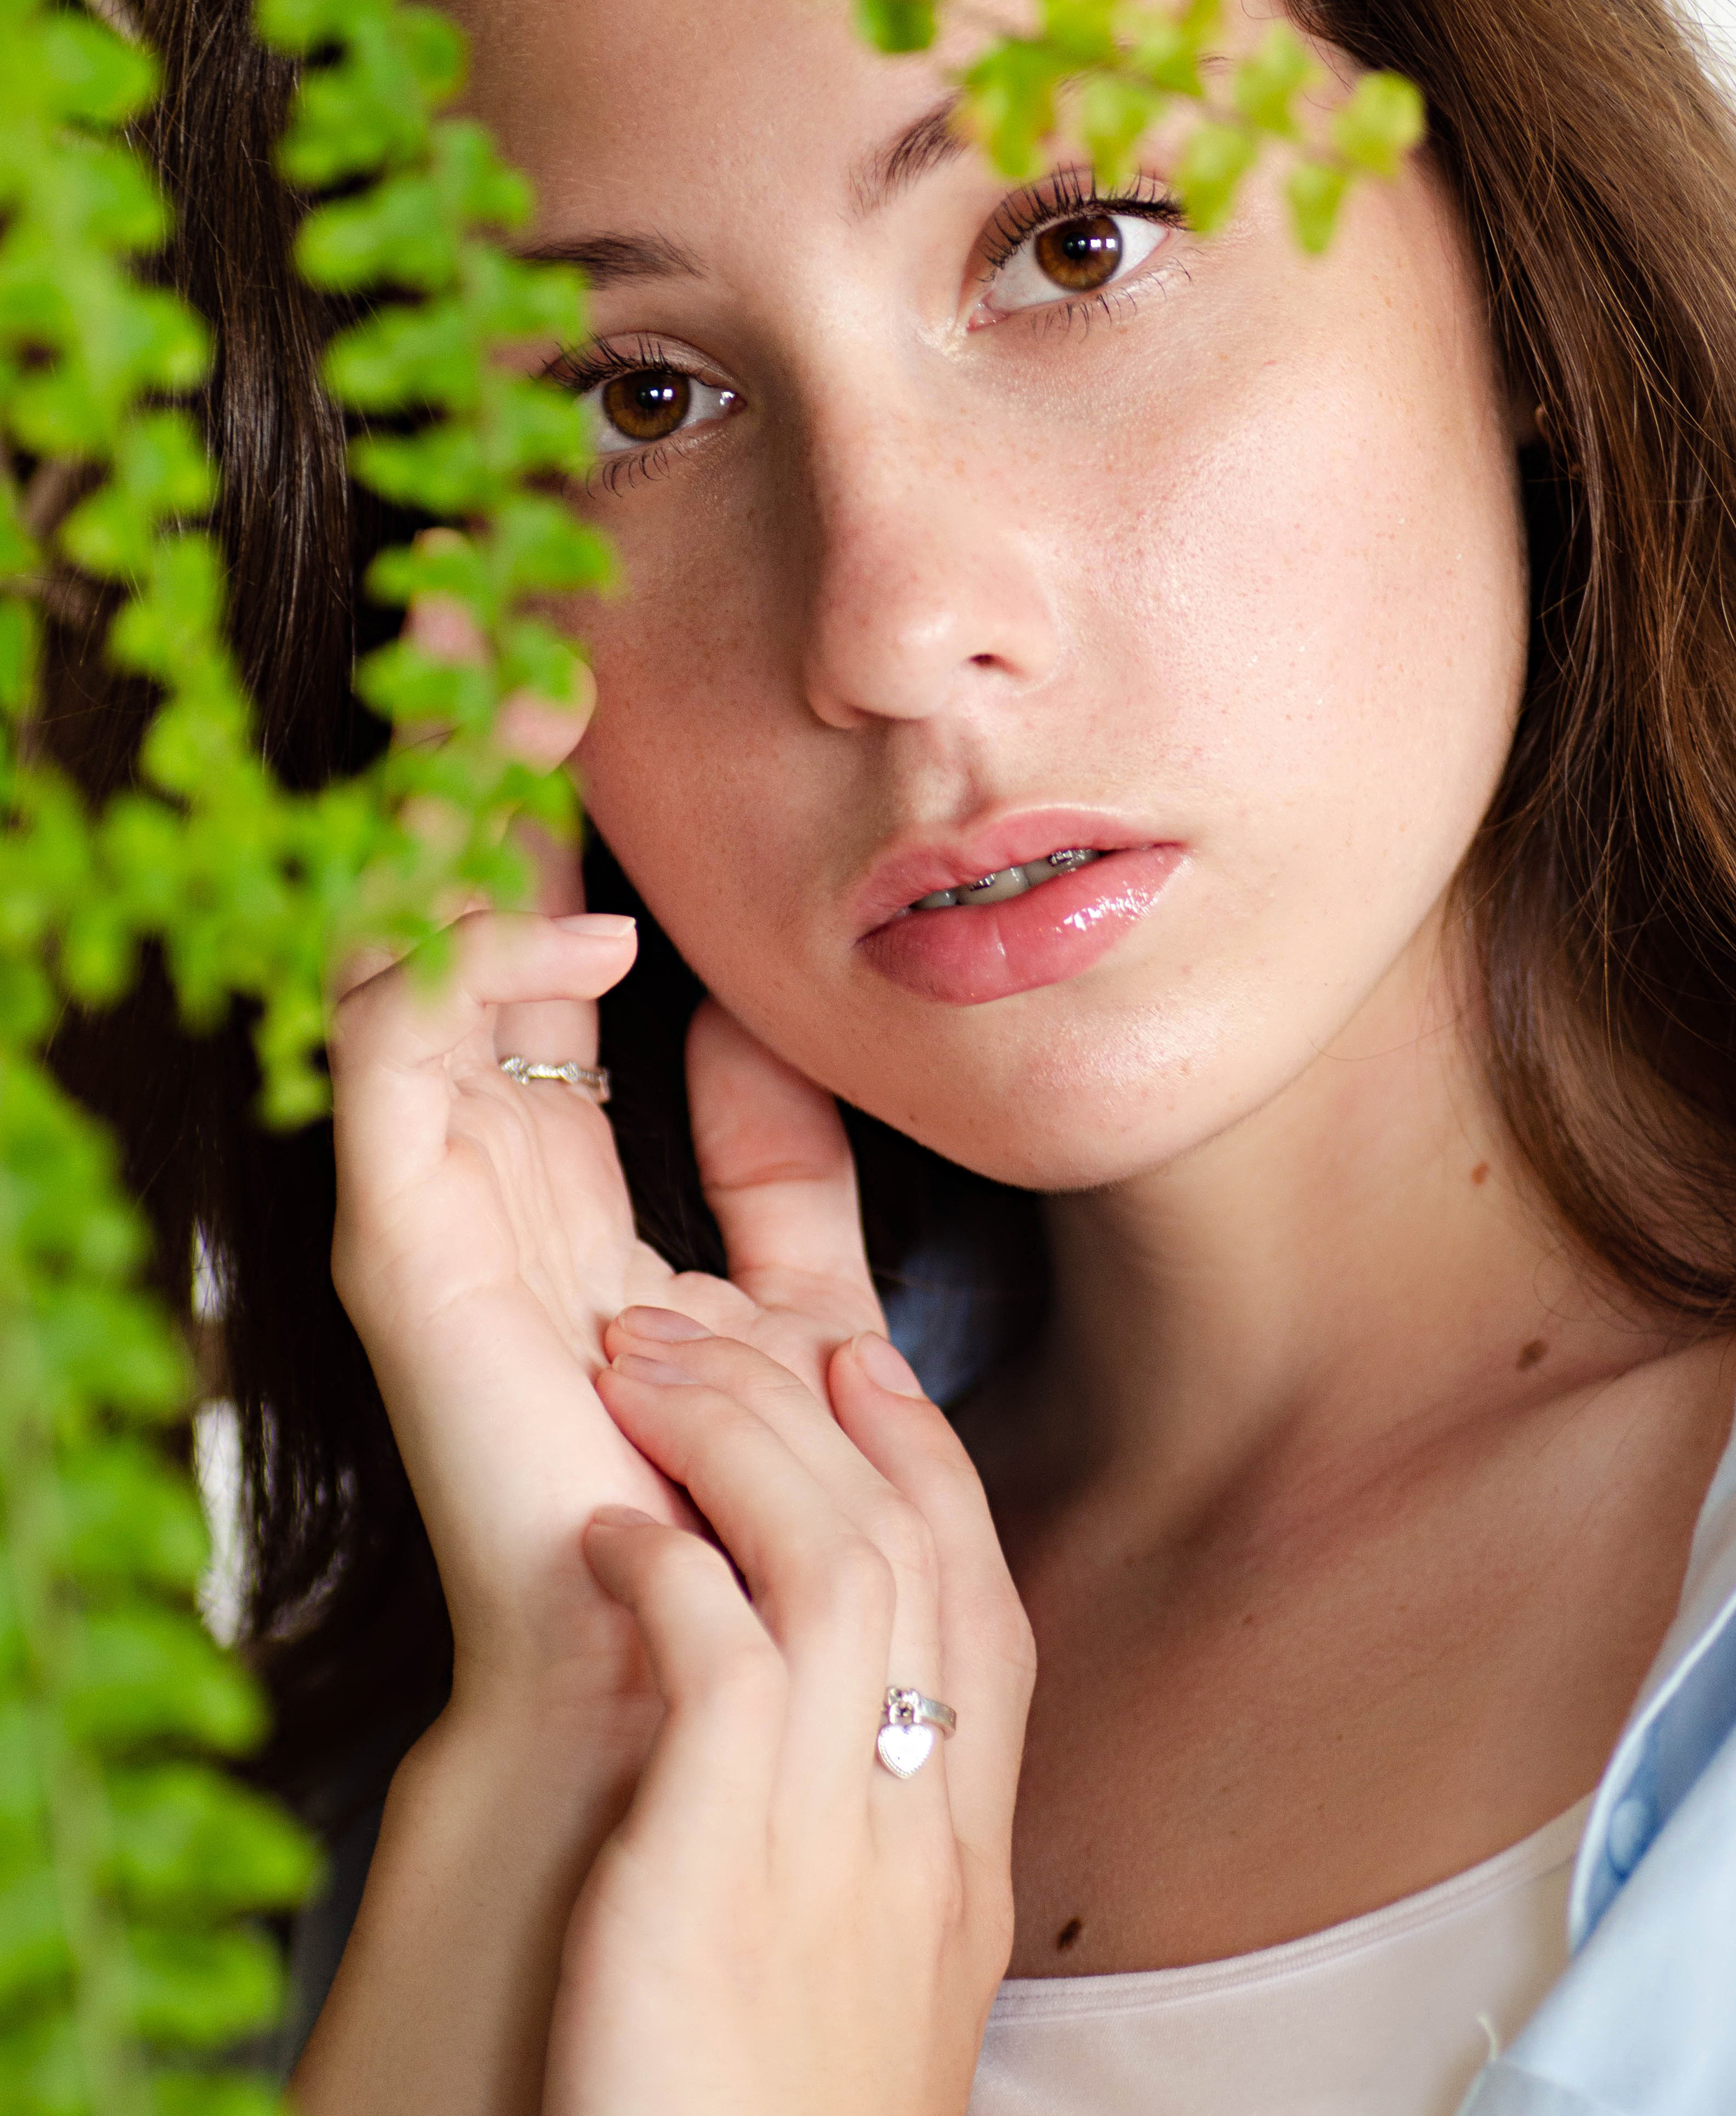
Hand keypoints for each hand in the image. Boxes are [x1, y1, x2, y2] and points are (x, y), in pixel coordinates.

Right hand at [327, 583, 888, 1746]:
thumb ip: (782, 1176)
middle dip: (472, 770)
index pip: (539, 959)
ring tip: (514, 687)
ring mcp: (421, 1210)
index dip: (552, 823)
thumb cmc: (748, 1507)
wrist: (704, 1675)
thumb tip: (773, 1024)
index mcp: (561, 1184)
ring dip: (453, 816)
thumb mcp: (798, 1301)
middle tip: (496, 601)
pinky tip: (568, 927)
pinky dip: (459, 977)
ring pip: (409, 960)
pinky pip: (400, 1073)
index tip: (588, 682)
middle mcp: (473, 1178)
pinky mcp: (396, 1259)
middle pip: (454, 926)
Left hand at [541, 1318, 1035, 2115]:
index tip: (860, 1362)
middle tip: (709, 1322)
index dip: (924, 1456)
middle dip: (814, 1408)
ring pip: (837, 1566)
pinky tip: (611, 1532)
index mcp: (963, 1855)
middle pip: (918, 1548)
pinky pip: (724, 1663)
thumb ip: (853, 1836)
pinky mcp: (721, 1877)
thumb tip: (800, 1714)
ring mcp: (838, 1851)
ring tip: (638, 1371)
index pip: (980, 1596)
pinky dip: (671, 1568)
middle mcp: (924, 1834)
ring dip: (733, 1441)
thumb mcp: (857, 1980)